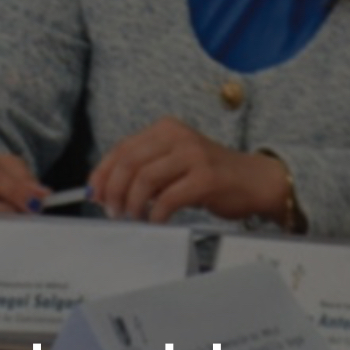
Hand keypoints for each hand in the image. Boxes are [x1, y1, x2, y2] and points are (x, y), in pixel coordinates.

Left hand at [88, 117, 288, 224]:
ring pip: (145, 179)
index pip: (122, 148)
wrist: (256, 180)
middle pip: (129, 162)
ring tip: (133, 217)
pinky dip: (157, 213)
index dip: (103, 173)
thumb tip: (107, 191)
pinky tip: (157, 221)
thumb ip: (144, 171)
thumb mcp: (173, 164)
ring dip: (133, 204)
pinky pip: (169, 198)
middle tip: (112, 211)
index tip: (94, 193)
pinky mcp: (206, 178)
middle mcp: (177, 136)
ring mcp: (193, 155)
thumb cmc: (209, 176)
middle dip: (114, 190)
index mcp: (165, 129)